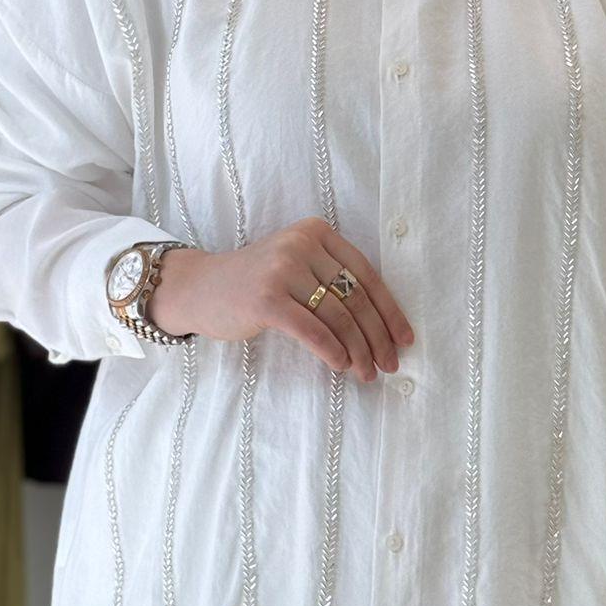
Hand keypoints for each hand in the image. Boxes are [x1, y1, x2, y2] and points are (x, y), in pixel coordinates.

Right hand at [152, 220, 413, 381]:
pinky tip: (341, 366)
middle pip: (355, 298)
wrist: (200, 288)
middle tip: (390, 365)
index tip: (405, 339)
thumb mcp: (297, 268)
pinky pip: (312, 330)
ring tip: (367, 373)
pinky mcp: (266, 299)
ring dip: (358, 350)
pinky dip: (332, 351)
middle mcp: (302, 244)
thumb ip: (333, 283)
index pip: (366, 274)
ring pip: (337, 317)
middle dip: (378, 337)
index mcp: (317, 232)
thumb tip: (382, 328)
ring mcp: (282, 269)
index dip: (390, 311)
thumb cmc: (257, 285)